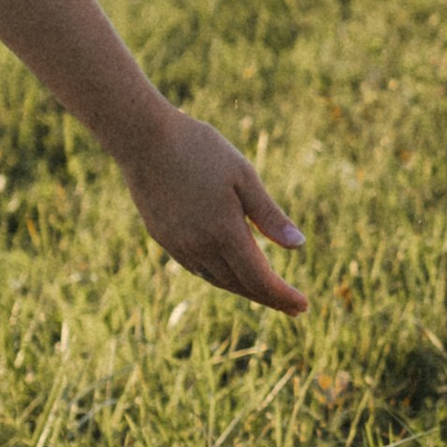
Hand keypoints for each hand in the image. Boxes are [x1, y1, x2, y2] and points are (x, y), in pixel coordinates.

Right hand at [118, 109, 308, 310]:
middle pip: (241, 285)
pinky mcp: (163, 238)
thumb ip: (270, 216)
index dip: (282, 296)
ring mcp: (178, 245)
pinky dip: (221, 276)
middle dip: (269, 298)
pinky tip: (231, 271)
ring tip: (267, 292)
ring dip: (245, 289)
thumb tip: (299, 246)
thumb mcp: (243, 176)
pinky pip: (198, 268)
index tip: (303, 306)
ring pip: (218, 280)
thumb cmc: (199, 149)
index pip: (259, 279)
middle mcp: (200, 247)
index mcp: (224, 233)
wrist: (143, 138)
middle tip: (294, 307)